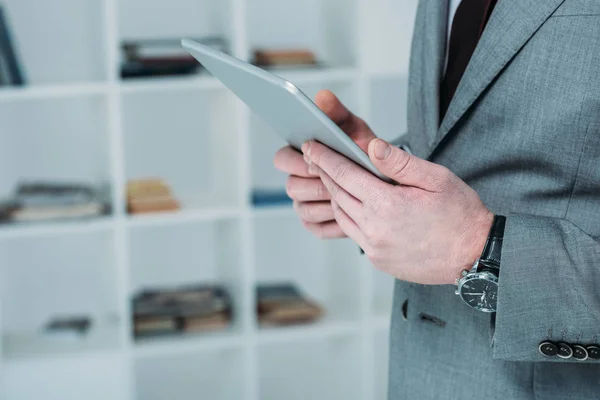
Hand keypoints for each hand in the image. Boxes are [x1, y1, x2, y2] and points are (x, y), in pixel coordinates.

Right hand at [274, 90, 375, 238]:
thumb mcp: (354, 128)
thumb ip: (337, 112)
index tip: (315, 160)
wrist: (385, 181)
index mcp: (299, 155)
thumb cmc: (363, 150)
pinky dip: (333, 222)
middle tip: (335, 181)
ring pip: (303, 209)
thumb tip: (323, 96)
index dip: (296, 161)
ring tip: (349, 198)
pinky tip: (350, 215)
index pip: (281, 158)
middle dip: (314, 184)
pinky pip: (316, 227)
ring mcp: (305, 203)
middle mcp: (297, 180)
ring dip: (325, 203)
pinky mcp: (316, 224)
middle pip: (291, 187)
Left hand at [301, 138, 493, 284]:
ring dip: (334, 195)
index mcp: (387, 204)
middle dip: (324, 173)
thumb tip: (371, 145)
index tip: (310, 146)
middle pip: (338, 194)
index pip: (344, 174)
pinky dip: (348, 215)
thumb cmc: (460, 214)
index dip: (324, 158)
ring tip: (332, 178)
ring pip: (342, 215)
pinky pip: (354, 233)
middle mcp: (375, 228)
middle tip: (314, 156)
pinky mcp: (379, 260)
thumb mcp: (436, 178)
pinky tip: (352, 204)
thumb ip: (400, 162)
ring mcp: (375, 247)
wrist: (474, 256)